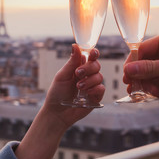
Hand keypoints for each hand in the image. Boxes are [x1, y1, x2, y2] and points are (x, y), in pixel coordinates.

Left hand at [15, 44, 103, 158]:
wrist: (57, 112)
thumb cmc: (57, 93)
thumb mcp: (62, 75)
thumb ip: (71, 62)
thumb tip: (75, 45)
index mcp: (79, 68)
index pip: (89, 57)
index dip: (93, 53)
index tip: (93, 53)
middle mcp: (87, 76)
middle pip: (96, 65)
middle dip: (88, 68)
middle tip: (78, 73)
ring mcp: (92, 86)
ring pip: (99, 76)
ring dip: (89, 80)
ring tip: (78, 86)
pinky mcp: (96, 97)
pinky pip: (101, 89)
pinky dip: (94, 89)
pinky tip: (86, 93)